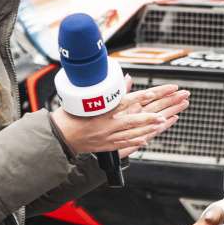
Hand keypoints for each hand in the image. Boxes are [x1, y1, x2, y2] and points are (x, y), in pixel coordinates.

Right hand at [51, 79, 186, 155]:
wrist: (59, 137)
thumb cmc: (70, 115)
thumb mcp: (86, 98)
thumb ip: (107, 90)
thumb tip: (125, 79)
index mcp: (101, 111)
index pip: (126, 101)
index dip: (142, 97)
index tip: (154, 93)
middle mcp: (106, 125)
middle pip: (133, 120)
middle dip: (150, 117)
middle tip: (164, 115)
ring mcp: (107, 137)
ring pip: (131, 133)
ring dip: (147, 129)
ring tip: (160, 124)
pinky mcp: (105, 146)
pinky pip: (124, 144)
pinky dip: (136, 141)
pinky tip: (146, 139)